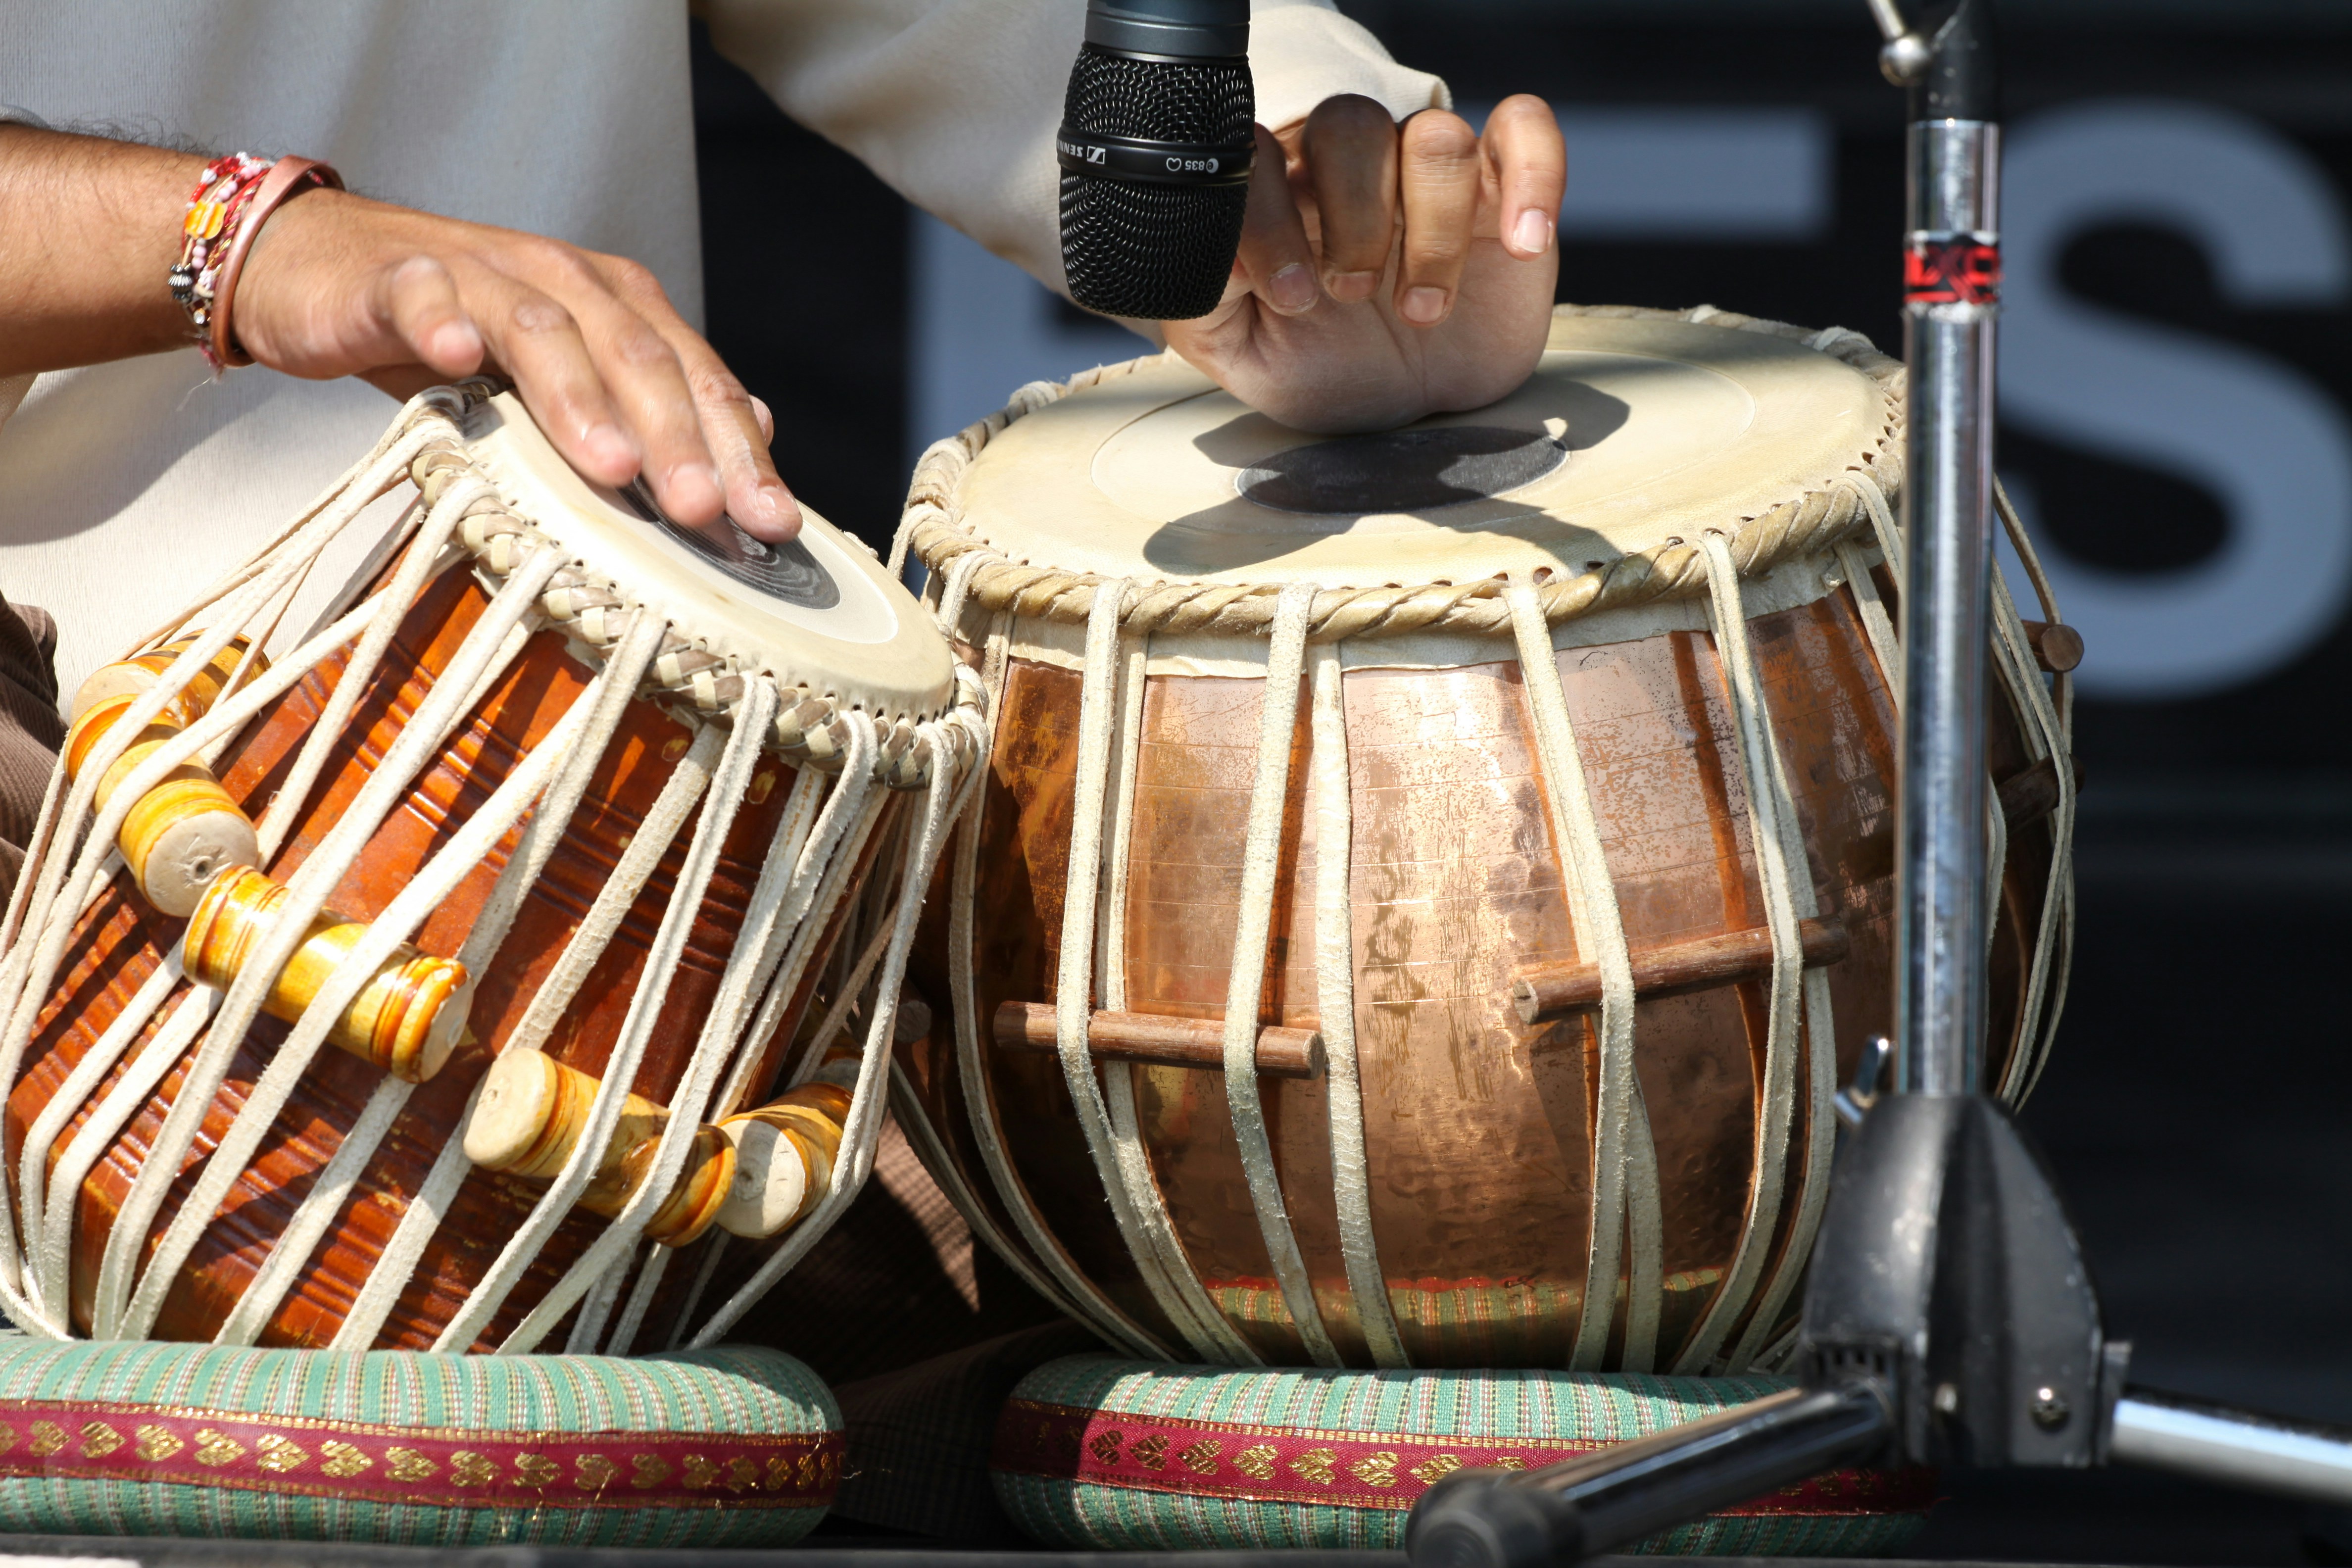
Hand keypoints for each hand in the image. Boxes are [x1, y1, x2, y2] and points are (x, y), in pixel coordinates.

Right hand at [234, 190, 796, 539]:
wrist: (330, 273)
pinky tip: (457, 359)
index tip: (773, 526)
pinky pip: (426, 295)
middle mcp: (566, 279)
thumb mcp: (566, 383)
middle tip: (706, 512)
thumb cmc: (462, 343)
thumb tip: (757, 430)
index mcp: (621, 307)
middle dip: (678, 438)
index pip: (696, 377)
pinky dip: (442, 322)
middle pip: (637, 356)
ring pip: (545, 329)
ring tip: (612, 467)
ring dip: (581, 398)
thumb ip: (652, 406)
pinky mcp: (397, 277)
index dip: (739, 450)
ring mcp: (482, 272)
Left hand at [1159, 94, 1563, 434]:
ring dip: (1432, 228)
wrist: (1400, 413)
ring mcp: (1430, 174)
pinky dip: (1534, 174)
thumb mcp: (1243, 353)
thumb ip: (1207, 297)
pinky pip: (1526, 129)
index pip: (1260, 154)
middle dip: (1353, 219)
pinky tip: (1521, 241)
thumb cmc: (1321, 368)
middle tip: (1352, 296)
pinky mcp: (1502, 190)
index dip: (1270, 216)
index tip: (1289, 294)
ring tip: (1422, 310)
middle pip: (1351, 125)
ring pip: (1437, 136)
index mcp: (1281, 192)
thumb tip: (1207, 247)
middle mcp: (1353, 169)